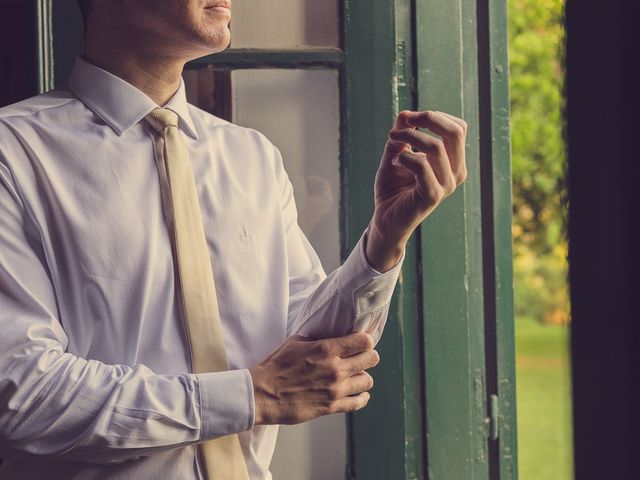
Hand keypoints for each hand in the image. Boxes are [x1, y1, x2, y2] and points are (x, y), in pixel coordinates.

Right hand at [249, 332, 378, 424]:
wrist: (262, 394)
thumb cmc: (276, 366)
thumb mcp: (296, 342)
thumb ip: (317, 338)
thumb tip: (330, 332)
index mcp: (327, 349)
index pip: (364, 341)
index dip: (366, 340)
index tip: (362, 341)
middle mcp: (335, 369)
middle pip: (371, 359)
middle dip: (369, 356)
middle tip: (363, 356)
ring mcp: (335, 389)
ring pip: (367, 381)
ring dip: (363, 377)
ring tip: (356, 375)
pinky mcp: (331, 407)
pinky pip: (358, 402)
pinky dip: (361, 397)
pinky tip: (359, 393)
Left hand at [365, 110, 467, 271]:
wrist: (385, 219)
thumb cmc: (393, 187)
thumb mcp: (396, 152)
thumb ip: (403, 133)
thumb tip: (405, 113)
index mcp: (453, 162)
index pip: (458, 128)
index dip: (435, 115)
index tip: (408, 117)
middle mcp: (456, 173)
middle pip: (456, 132)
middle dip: (429, 118)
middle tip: (404, 121)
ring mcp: (446, 186)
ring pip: (436, 147)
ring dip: (408, 136)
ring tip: (392, 140)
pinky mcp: (432, 196)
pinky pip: (422, 165)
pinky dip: (404, 157)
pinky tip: (394, 162)